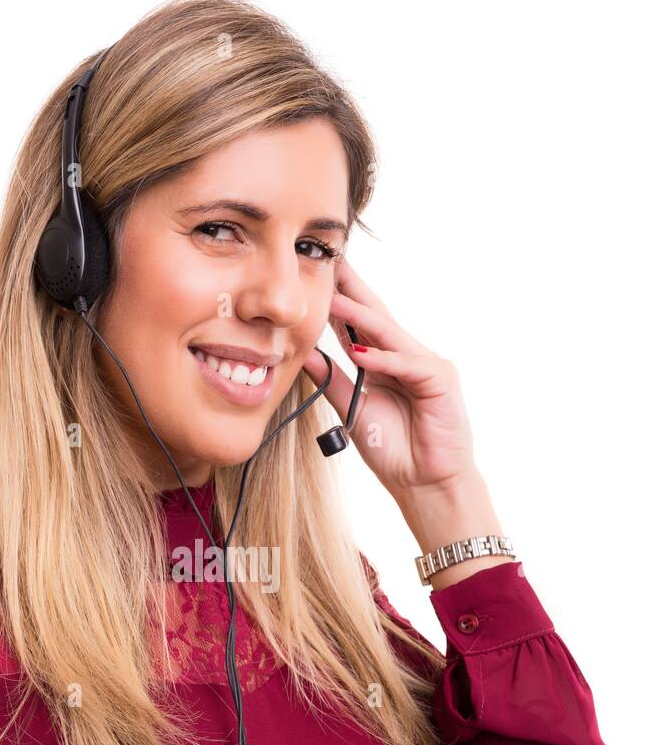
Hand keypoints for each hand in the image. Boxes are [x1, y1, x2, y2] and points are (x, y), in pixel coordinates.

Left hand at [302, 257, 478, 498]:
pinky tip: (361, 351)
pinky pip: (408, 365)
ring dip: (361, 316)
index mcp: (386, 362)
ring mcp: (427, 365)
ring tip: (333, 298)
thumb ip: (333, 380)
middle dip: (352, 288)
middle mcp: (407, 357)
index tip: (315, 276)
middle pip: (376, 315)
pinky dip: (385, 359)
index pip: (359, 323)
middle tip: (329, 259)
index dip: (338, 300)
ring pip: (390, 334)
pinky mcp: (441, 381)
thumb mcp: (353, 408)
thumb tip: (303, 352)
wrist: (425, 485)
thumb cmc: (394, 450)